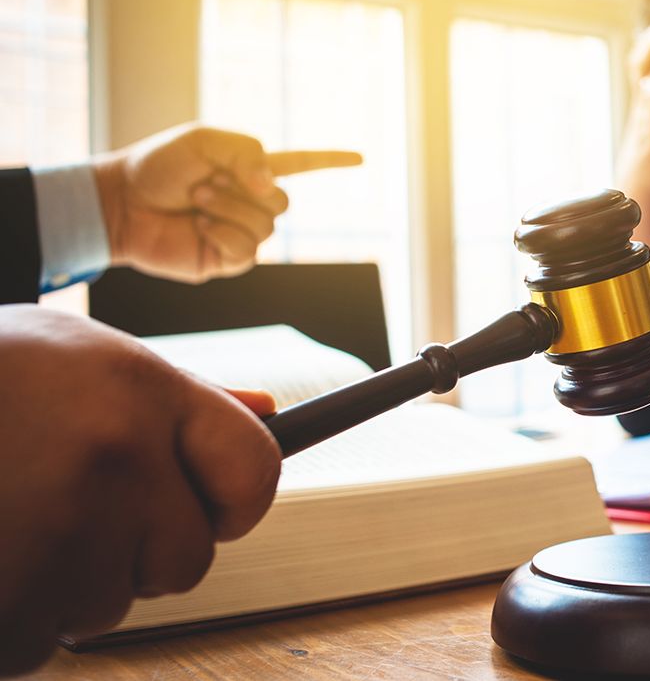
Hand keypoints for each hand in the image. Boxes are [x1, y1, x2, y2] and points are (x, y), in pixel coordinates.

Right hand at [0, 305, 281, 674]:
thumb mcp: (73, 356)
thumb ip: (178, 396)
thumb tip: (272, 413)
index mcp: (138, 391)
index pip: (256, 470)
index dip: (235, 498)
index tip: (208, 504)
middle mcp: (112, 460)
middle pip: (188, 557)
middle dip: (135, 547)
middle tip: (60, 501)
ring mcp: (56, 538)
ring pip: (108, 605)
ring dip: (62, 582)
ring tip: (1, 516)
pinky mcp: (6, 610)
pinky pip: (40, 644)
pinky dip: (9, 618)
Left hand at [94, 124, 361, 282]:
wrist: (121, 203)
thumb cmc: (158, 166)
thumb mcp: (206, 139)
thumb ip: (248, 151)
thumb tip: (269, 188)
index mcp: (249, 170)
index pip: (301, 164)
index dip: (331, 161)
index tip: (362, 157)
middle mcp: (250, 202)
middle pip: (283, 201)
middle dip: (246, 191)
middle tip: (204, 184)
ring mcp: (241, 232)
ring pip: (266, 226)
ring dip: (229, 209)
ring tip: (196, 202)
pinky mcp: (226, 260)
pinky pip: (248, 250)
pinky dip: (224, 234)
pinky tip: (200, 228)